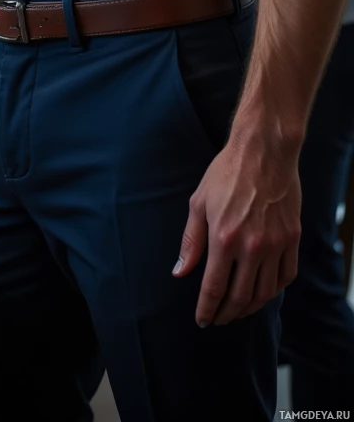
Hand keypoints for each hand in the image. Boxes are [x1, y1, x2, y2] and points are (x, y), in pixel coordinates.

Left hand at [173, 124, 300, 325]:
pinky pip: (286, 276)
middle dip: (227, 314)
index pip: (214, 288)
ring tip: (238, 310)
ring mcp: (276, 244)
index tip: (202, 320)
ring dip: (250, 308)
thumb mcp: (199, 203)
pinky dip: (274, 291)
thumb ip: (191, 241)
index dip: (207, 309)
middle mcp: (252, 246)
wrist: (263, 151)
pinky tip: (263, 291)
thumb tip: (180, 271)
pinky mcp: (292, 238)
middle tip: (219, 319)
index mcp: (224, 238)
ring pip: (265, 292)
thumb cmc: (226, 173)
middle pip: (240, 297)